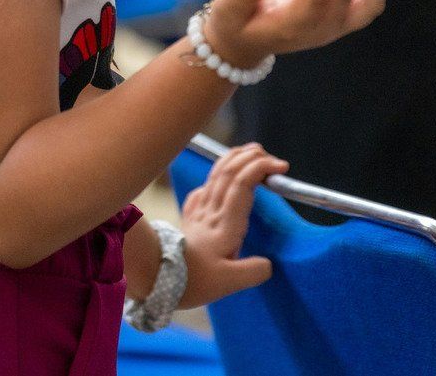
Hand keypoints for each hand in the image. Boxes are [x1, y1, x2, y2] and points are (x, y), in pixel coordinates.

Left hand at [179, 143, 287, 307]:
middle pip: (230, 171)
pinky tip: (219, 181)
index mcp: (226, 224)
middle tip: (271, 157)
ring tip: (251, 153)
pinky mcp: (189, 217)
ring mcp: (199, 211)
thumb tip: (267, 264)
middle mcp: (212, 211)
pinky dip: (216, 178)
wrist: (154, 275)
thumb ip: (252, 271)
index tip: (280, 167)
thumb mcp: (227, 282)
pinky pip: (203, 189)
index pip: (243, 183)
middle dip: (252, 157)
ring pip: (217, 174)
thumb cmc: (191, 280)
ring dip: (235, 159)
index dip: (261, 168)